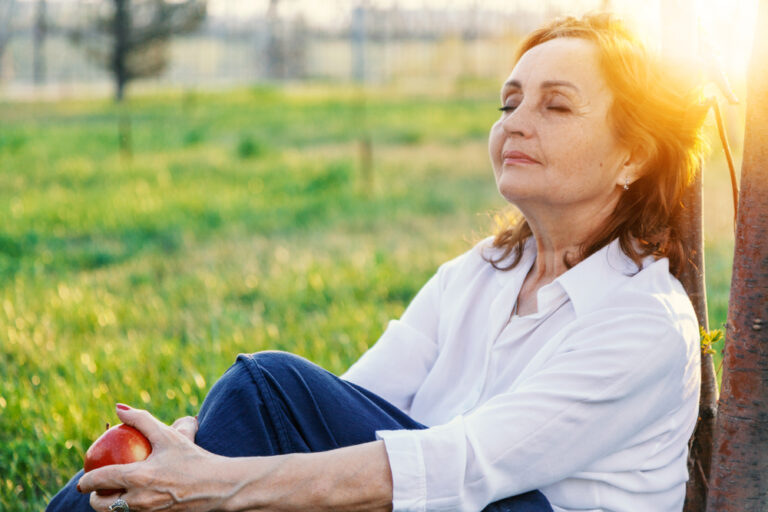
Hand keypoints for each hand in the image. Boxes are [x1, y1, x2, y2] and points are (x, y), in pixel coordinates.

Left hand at [78, 405, 231, 511]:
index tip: (84, 478)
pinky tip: (137, 496)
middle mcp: (137, 500)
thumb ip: (141, 420)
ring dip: (111, 504)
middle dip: (94, 498)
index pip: (99, 481)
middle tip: (98, 488)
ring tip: (116, 492)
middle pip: (101, 506)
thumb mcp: (168, 436)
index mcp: (136, 478)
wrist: (218, 487)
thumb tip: (119, 408)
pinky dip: (129, 507)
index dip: (86, 480)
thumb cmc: (193, 459)